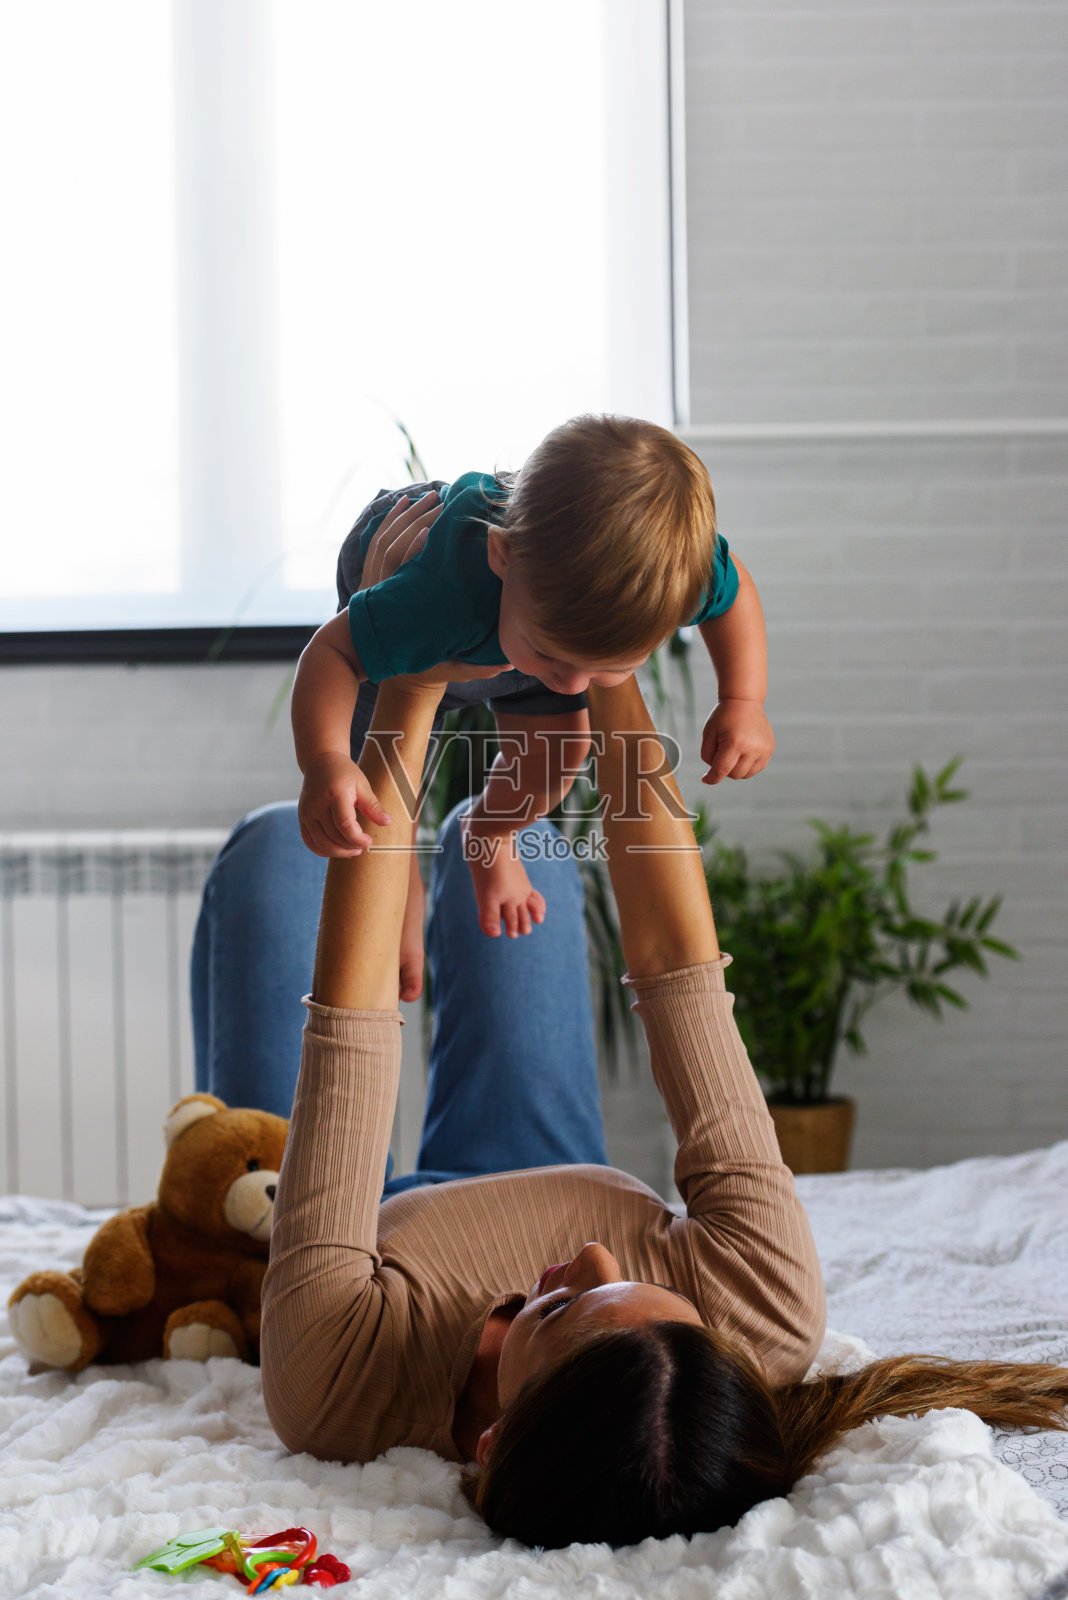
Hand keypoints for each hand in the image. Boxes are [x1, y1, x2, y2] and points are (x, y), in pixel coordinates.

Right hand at [297, 750, 392, 856]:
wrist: (320, 762)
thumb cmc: (344, 773)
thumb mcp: (362, 785)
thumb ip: (373, 806)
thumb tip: (388, 822)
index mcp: (335, 795)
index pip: (345, 825)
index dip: (358, 838)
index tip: (369, 842)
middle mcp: (317, 805)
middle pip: (334, 836)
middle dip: (351, 846)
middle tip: (363, 845)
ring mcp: (307, 812)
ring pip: (321, 842)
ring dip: (338, 852)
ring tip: (353, 849)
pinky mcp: (302, 818)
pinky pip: (309, 841)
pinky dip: (322, 850)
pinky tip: (336, 850)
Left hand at [360, 492, 505, 692]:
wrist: (379, 663)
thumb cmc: (417, 666)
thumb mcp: (444, 671)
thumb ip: (473, 668)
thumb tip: (506, 666)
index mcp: (396, 610)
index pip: (400, 571)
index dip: (412, 549)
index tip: (430, 531)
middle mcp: (381, 590)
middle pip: (391, 546)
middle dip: (415, 520)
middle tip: (442, 502)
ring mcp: (374, 580)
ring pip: (383, 539)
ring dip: (405, 515)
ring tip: (431, 495)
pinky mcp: (375, 573)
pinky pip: (378, 539)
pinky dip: (390, 519)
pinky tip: (405, 502)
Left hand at [700, 698, 774, 784]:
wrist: (744, 701)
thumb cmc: (723, 717)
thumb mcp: (709, 734)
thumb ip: (708, 756)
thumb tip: (714, 774)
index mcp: (734, 742)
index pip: (722, 770)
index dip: (712, 778)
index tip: (705, 780)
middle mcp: (752, 748)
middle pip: (735, 775)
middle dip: (725, 769)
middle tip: (721, 752)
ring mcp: (763, 749)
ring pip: (746, 774)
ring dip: (736, 768)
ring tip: (733, 751)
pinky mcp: (769, 749)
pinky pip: (756, 768)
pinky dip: (747, 765)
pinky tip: (743, 752)